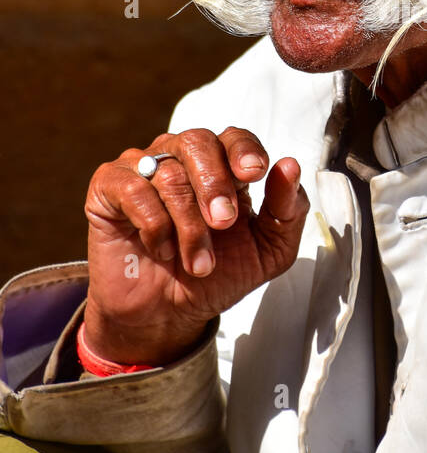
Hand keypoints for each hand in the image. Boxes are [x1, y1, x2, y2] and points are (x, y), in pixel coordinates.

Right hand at [83, 127, 308, 365]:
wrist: (166, 315)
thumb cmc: (217, 276)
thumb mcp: (268, 251)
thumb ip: (287, 210)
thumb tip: (291, 165)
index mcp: (222, 166)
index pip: (234, 137)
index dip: (244, 150)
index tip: (254, 173)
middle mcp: (181, 157)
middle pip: (198, 142)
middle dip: (215, 185)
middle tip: (223, 224)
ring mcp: (142, 168)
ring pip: (169, 174)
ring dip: (189, 226)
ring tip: (199, 264)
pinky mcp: (108, 187)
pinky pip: (133, 188)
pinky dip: (153, 224)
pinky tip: (160, 250)